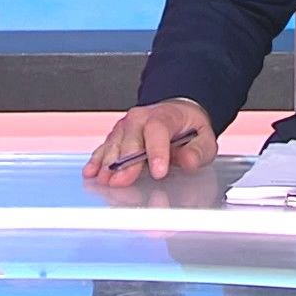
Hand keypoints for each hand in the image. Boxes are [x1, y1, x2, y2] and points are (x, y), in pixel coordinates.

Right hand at [83, 99, 216, 186]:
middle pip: (131, 138)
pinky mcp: (117, 135)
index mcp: (166, 115)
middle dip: (126, 162)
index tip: (158, 171)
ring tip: (104, 180)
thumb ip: (198, 151)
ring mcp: (126, 126)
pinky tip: (91, 171)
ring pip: (115, 143)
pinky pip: (105, 146)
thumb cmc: (188, 129)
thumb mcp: (205, 138)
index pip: (158, 129)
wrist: (176, 114)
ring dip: (108, 163)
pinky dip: (97, 160)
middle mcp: (142, 117)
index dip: (157, 151)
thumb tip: (189, 161)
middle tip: (122, 182)